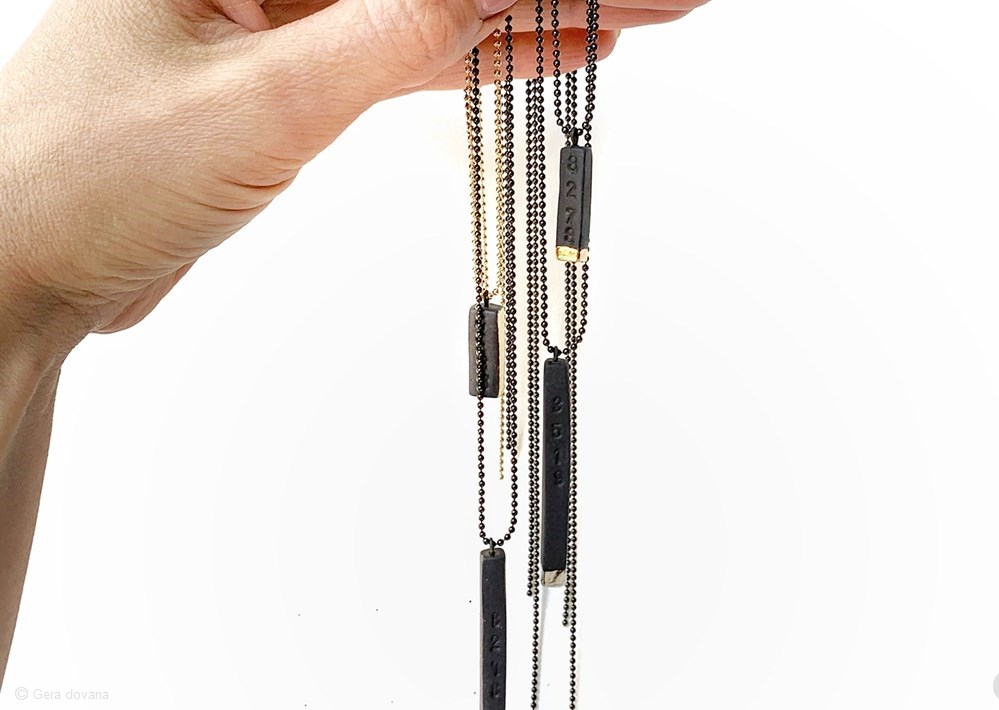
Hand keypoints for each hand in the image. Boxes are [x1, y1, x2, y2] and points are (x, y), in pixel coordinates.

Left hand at [0, 0, 702, 338]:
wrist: (27, 266)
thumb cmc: (83, 176)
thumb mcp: (257, 102)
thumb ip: (382, 36)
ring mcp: (281, 16)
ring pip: (429, 4)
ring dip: (525, 16)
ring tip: (623, 18)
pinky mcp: (292, 75)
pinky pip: (403, 52)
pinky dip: (473, 58)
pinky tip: (541, 52)